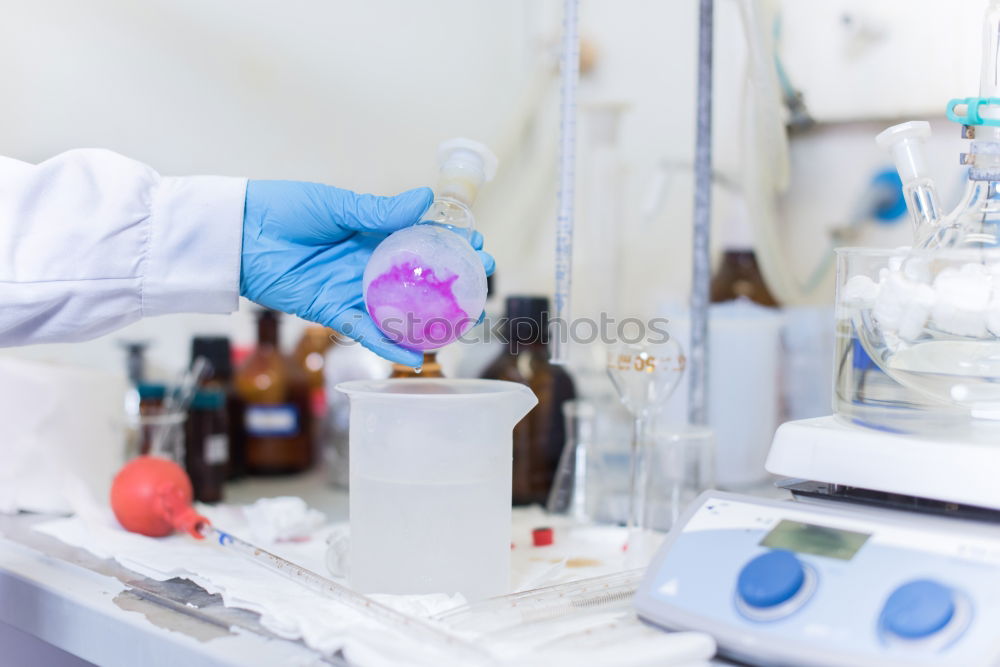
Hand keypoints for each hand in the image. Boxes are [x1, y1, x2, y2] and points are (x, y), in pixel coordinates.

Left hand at [240, 180, 494, 365]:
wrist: (240, 233)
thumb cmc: (284, 209)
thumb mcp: (337, 205)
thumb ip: (380, 211)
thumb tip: (425, 199)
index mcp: (371, 231)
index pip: (421, 240)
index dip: (450, 245)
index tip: (477, 248)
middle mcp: (366, 262)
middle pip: (417, 278)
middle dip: (449, 284)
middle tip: (478, 287)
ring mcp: (351, 288)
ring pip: (397, 309)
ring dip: (427, 319)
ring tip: (459, 326)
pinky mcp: (331, 310)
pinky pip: (364, 330)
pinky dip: (387, 343)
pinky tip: (414, 354)